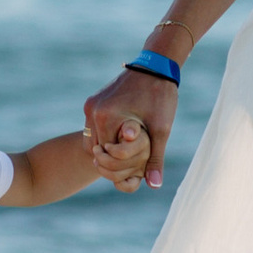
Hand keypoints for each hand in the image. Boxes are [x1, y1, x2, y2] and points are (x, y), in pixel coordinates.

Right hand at [84, 67, 179, 189]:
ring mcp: (90, 105)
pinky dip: (105, 134)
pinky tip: (123, 133)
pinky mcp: (92, 101)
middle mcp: (93, 111)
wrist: (156, 66)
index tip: (138, 160)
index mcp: (106, 118)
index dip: (122, 163)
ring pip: (93, 140)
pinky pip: (93, 127)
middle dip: (113, 156)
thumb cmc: (161, 97)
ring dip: (108, 146)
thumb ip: (155, 158)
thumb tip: (154, 185)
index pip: (106, 156)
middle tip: (134, 154)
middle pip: (96, 150)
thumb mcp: (161, 130)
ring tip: (129, 144)